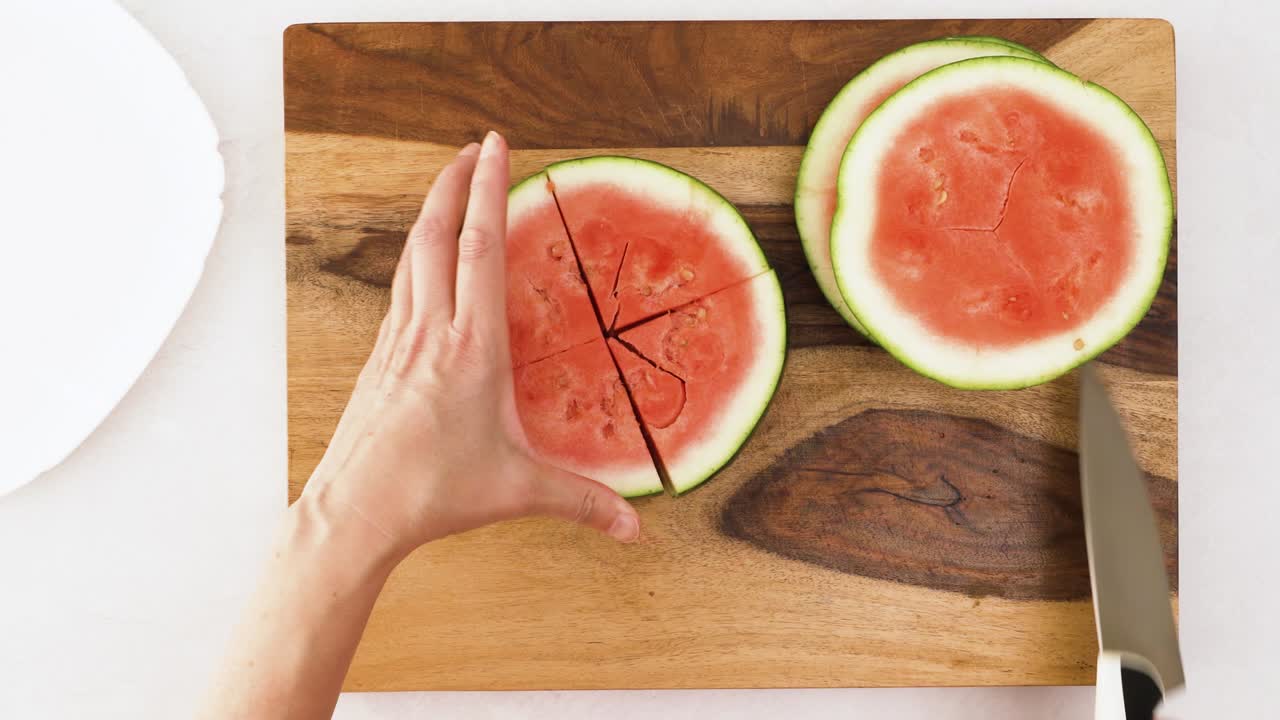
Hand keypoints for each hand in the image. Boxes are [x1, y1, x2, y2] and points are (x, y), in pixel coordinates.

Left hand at [299, 132, 640, 561]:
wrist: (354, 512)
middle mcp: (430, 332)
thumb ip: (582, 503)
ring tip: (449, 189)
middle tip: (472, 148)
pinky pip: (400, 290)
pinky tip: (424, 265)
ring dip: (431, 215)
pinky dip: (417, 258)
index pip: (480, 249)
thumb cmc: (431, 494)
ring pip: (412, 258)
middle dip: (453, 183)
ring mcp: (398, 342)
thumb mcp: (518, 491)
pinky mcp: (380, 359)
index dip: (488, 191)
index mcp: (471, 349)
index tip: (495, 146)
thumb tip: (635, 528)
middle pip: (436, 235)